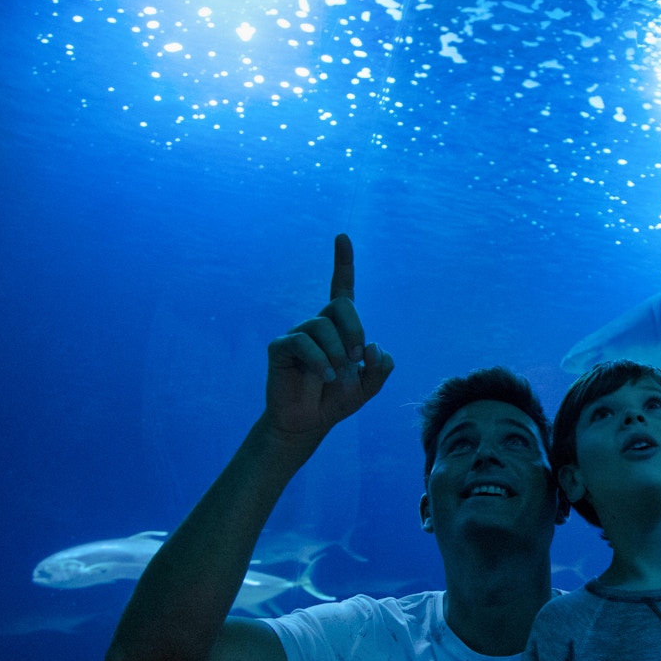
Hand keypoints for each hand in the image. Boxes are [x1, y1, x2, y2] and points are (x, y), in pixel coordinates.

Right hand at [263, 234, 392, 442]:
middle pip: (340, 304)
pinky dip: (318, 360)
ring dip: (337, 350)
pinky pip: (302, 342)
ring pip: (322, 325)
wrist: (307, 423)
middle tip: (356, 358)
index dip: (343, 263)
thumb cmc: (335, 400)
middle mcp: (318, 325)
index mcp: (340, 328)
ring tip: (337, 373)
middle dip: (354, 329)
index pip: (342, 288)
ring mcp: (297, 334)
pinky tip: (324, 377)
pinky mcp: (281, 348)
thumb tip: (373, 346)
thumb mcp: (368, 387)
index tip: (343, 237)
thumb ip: (380, 368)